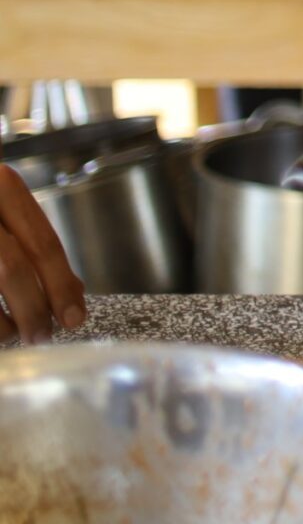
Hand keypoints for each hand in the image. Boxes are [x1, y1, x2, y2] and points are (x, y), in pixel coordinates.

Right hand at [0, 164, 84, 342]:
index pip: (43, 244)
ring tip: (11, 334)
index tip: (75, 318)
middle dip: (33, 310)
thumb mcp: (6, 209)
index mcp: (4, 186)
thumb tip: (73, 292)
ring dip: (1, 325)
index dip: (61, 286)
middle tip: (43, 336)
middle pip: (12, 268)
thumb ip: (33, 243)